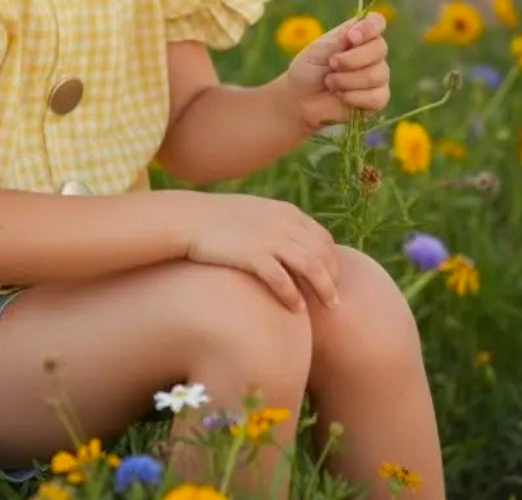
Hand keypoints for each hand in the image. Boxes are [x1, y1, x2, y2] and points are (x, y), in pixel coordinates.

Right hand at [184, 193, 339, 311]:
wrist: (186, 218)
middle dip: (333, 278)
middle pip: (323, 253)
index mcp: (285, 212)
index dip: (332, 261)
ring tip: (328, 307)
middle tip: (334, 301)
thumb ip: (275, 224)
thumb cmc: (216, 219)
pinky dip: (294, 294)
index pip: (323, 238)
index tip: (332, 279)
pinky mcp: (252, 254)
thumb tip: (290, 243)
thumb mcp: (253, 213)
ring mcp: (268, 238)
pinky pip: (282, 279)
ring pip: (311, 266)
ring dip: (323, 288)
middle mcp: (282, 223)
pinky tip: (297, 309)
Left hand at [286, 12, 389, 131]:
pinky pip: (378, 97)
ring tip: (330, 82)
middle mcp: (371, 53)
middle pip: (380, 48)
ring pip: (378, 75)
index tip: (351, 38)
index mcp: (357, 35)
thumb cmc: (308, 69)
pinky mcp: (377, 98)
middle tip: (331, 64)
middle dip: (352, 60)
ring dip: (348, 80)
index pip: (377, 22)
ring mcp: (377, 75)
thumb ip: (338, 41)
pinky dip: (354, 97)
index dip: (369, 28)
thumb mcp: (317, 51)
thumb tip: (354, 33)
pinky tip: (341, 96)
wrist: (301, 98)